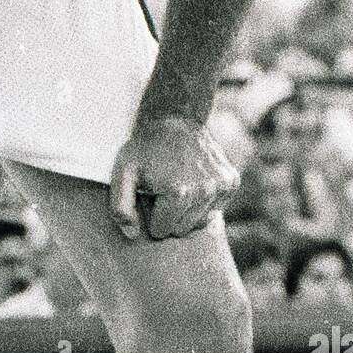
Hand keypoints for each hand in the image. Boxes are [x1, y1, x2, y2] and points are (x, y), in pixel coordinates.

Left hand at [109, 113, 238, 240]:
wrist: (173, 117)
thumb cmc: (144, 148)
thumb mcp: (123, 172)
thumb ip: (120, 207)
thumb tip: (132, 234)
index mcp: (179, 193)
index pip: (162, 230)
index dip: (151, 214)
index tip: (149, 193)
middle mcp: (205, 191)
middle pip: (183, 229)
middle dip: (170, 214)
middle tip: (162, 187)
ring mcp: (222, 186)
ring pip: (201, 222)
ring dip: (187, 209)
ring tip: (178, 184)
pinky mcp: (232, 181)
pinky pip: (216, 209)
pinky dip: (204, 201)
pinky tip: (193, 181)